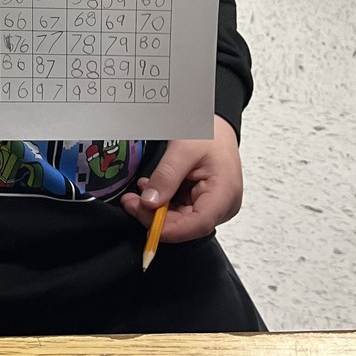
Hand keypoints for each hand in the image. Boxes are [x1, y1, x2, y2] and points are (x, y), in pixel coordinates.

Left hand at [119, 116, 242, 242]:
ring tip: (136, 195)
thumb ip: (166, 177)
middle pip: (187, 225)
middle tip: (131, 203)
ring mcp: (213, 206)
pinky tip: (151, 191)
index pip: (199, 223)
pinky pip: (181, 211)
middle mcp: (222, 206)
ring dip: (156, 211)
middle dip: (156, 218)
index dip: (171, 229)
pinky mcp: (203, 203)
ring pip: (181, 220)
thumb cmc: (208, 133)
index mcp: (224, 193)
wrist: (216, 126)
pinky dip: (163, 204)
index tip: (146, 224)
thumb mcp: (183, 150)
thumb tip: (149, 203)